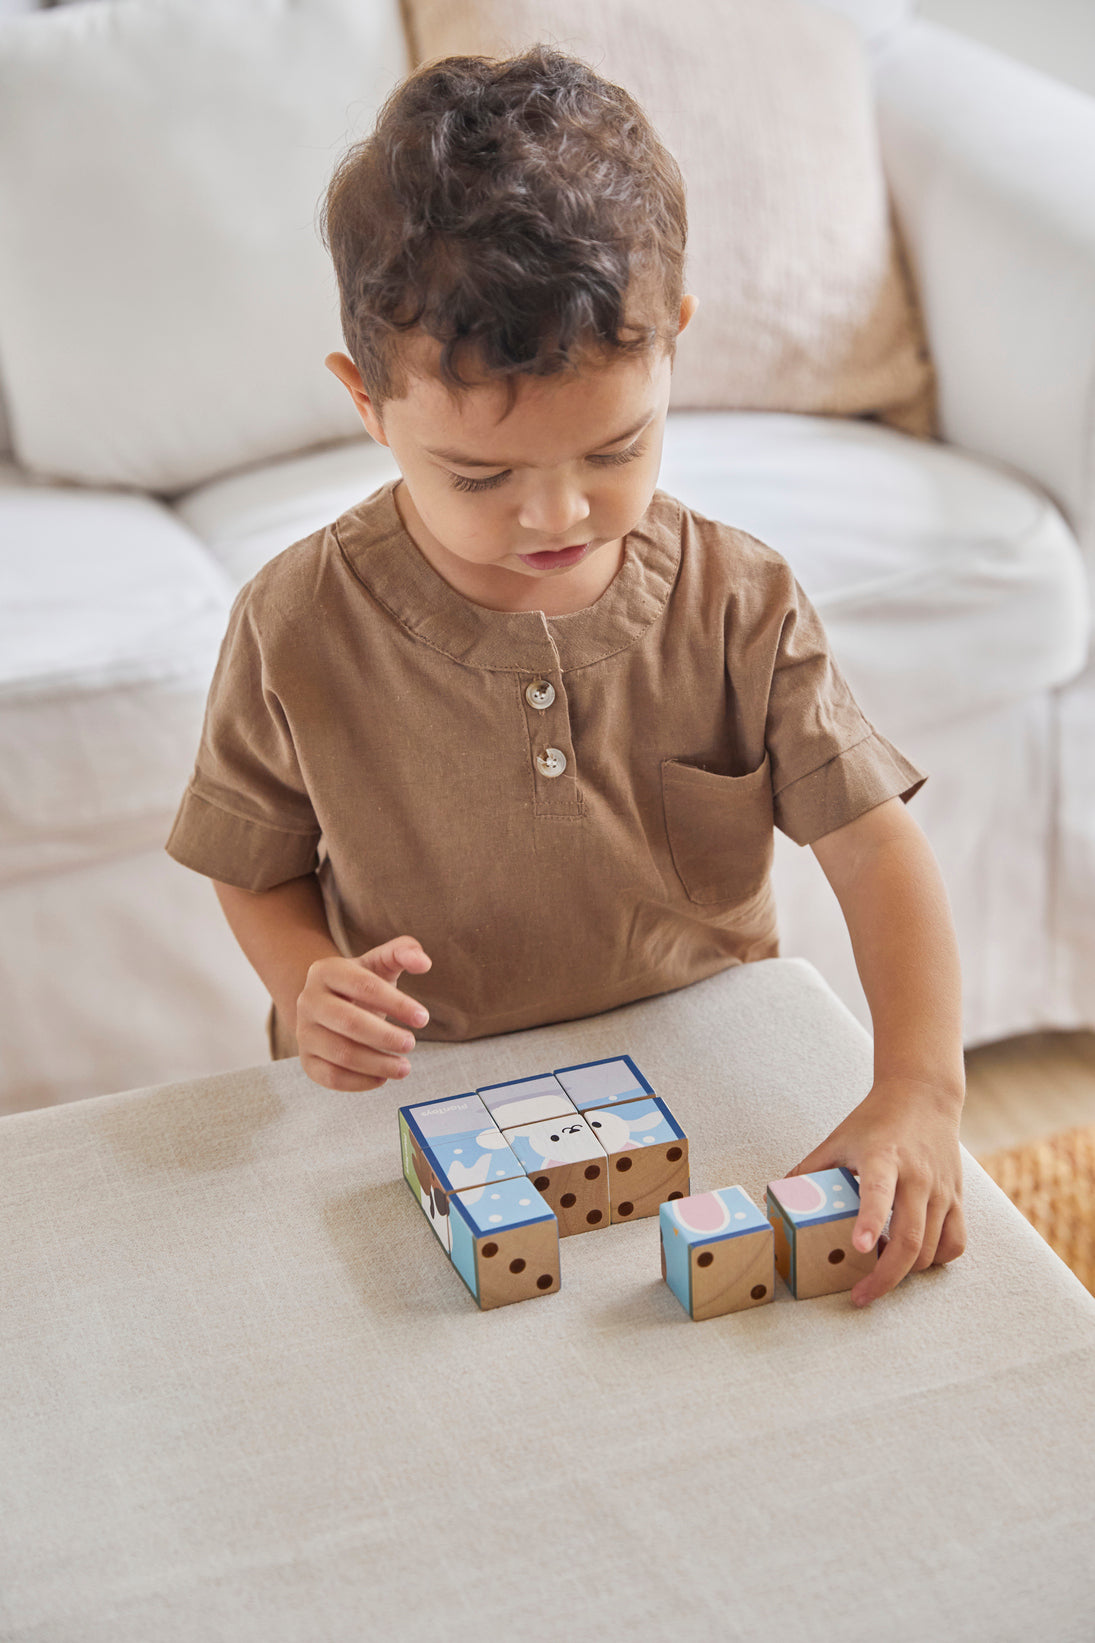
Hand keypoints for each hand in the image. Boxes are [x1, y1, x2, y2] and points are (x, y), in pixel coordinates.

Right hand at [296, 936, 432, 1091]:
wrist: (329, 1004)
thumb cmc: (362, 983)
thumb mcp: (381, 962)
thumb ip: (405, 952)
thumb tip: (424, 962)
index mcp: (325, 970)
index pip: (364, 986)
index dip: (397, 1003)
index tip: (423, 1018)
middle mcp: (308, 1001)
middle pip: (349, 1022)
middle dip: (385, 1036)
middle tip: (411, 1043)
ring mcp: (303, 1032)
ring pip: (341, 1054)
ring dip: (378, 1064)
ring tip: (404, 1066)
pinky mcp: (306, 1060)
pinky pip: (331, 1077)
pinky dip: (360, 1082)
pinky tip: (383, 1077)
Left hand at [788, 1077, 966, 1305]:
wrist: (923, 1096)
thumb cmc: (875, 1120)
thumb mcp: (837, 1140)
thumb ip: (808, 1171)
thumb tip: (775, 1199)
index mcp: (883, 1158)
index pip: (878, 1192)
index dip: (869, 1221)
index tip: (860, 1247)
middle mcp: (917, 1177)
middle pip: (910, 1239)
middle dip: (885, 1277)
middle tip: (860, 1295)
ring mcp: (941, 1190)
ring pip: (932, 1249)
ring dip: (906, 1270)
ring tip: (880, 1266)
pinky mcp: (957, 1199)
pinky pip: (954, 1243)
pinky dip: (935, 1260)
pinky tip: (913, 1256)